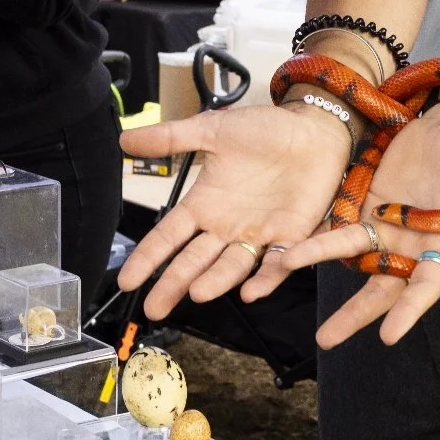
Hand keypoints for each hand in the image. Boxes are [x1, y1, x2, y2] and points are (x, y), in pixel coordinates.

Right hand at [116, 104, 353, 318]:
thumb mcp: (212, 131)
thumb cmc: (266, 130)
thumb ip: (171, 138)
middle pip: (194, 261)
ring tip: (198, 294)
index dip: (148, 258)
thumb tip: (124, 139)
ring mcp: (258, 235)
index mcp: (204, 204)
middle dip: (173, 284)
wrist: (315, 130)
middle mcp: (226, 226)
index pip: (168, 236)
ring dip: (216, 281)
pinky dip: (265, 278)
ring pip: (231, 266)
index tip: (128, 280)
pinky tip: (251, 291)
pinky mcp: (291, 238)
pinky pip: (276, 263)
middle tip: (155, 309)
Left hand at [266, 104, 439, 346]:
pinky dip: (311, 242)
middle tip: (325, 341)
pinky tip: (280, 255)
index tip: (390, 334)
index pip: (426, 286)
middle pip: (380, 287)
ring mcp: (387, 228)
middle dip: (354, 314)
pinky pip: (335, 229)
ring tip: (282, 286)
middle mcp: (412, 246)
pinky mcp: (366, 206)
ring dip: (318, 271)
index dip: (409, 309)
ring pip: (350, 259)